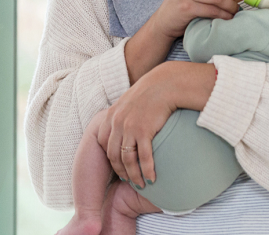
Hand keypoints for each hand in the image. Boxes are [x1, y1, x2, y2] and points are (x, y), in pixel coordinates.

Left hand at [97, 65, 174, 188]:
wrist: (165, 84)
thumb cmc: (151, 92)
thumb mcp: (129, 102)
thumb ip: (122, 115)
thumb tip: (125, 126)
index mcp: (110, 117)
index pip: (104, 144)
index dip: (110, 158)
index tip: (119, 167)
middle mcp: (116, 123)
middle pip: (113, 156)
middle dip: (121, 171)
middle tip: (129, 180)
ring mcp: (128, 128)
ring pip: (127, 160)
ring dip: (133, 175)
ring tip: (141, 184)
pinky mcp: (143, 131)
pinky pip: (143, 157)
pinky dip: (147, 170)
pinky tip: (151, 178)